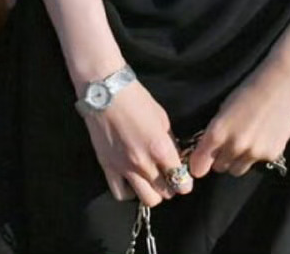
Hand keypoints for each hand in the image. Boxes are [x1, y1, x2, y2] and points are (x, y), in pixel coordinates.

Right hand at [81, 81, 192, 206]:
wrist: (104, 90)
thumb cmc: (135, 98)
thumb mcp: (161, 117)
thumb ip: (169, 142)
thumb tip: (174, 158)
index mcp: (160, 148)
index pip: (181, 182)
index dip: (185, 182)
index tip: (183, 176)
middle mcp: (143, 163)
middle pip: (165, 194)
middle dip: (170, 186)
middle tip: (166, 175)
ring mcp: (124, 168)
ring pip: (147, 199)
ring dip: (152, 192)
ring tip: (150, 180)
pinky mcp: (107, 167)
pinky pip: (121, 194)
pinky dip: (129, 191)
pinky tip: (131, 180)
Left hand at [186, 54, 289, 179]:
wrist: (284, 82)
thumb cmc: (250, 88)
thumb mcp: (225, 107)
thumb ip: (215, 132)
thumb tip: (205, 153)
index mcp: (218, 131)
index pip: (200, 163)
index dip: (198, 164)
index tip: (197, 167)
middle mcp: (235, 146)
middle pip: (220, 167)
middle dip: (220, 158)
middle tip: (227, 143)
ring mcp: (254, 152)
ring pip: (237, 169)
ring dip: (237, 160)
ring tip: (245, 141)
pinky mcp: (272, 155)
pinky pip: (256, 163)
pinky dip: (256, 154)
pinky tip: (263, 136)